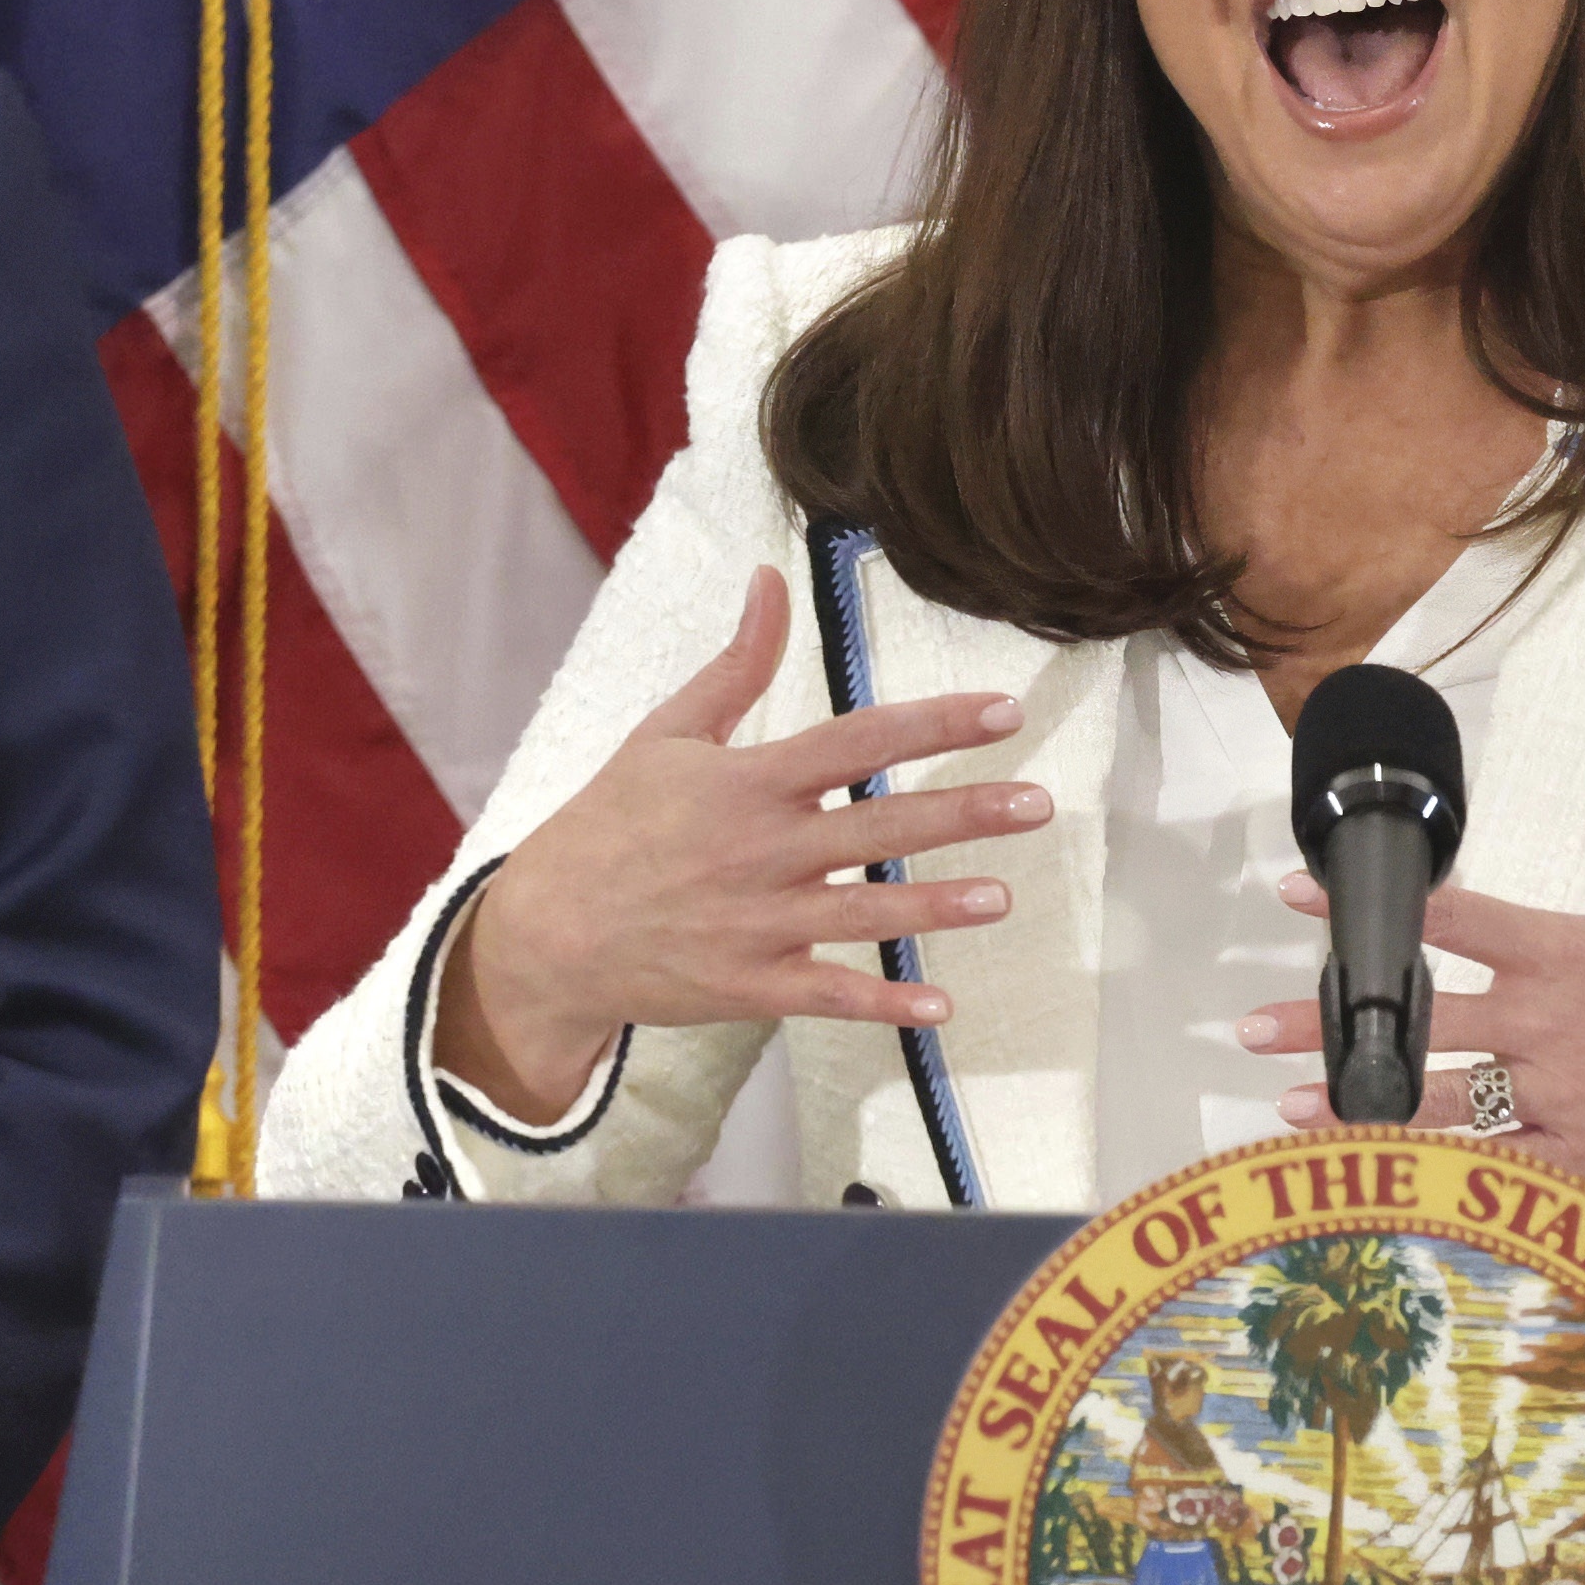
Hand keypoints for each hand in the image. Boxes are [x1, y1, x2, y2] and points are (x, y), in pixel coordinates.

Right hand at [435, 565, 1047, 1124]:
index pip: (857, 741)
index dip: (934, 724)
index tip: (1001, 712)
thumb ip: (736, 665)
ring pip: (864, 913)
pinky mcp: (748, 985)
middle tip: (1038, 803)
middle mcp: (761, 850)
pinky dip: (883, 1003)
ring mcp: (757, 923)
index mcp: (747, 782)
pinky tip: (940, 1004)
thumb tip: (768, 580)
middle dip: (963, 813)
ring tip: (1004, 896)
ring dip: (935, 906)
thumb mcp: (666, 733)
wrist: (546, 931)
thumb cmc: (610, 823)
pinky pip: (827, 995)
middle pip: (879, 826)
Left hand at [1244, 713, 1584, 1193]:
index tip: (1295, 896)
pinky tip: (1379, 1171)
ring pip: (1442, 1101)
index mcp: (1567, 952)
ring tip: (1286, 1102)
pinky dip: (1437, 1169)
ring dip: (1361, 1102)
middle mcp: (1551, 1025)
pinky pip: (1496, 1165)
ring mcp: (1563, 1095)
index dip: (1368, 907)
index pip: (1450, 919)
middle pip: (1420, 1018)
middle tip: (1253, 1024)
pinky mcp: (1584, 1154)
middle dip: (1330, 1020)